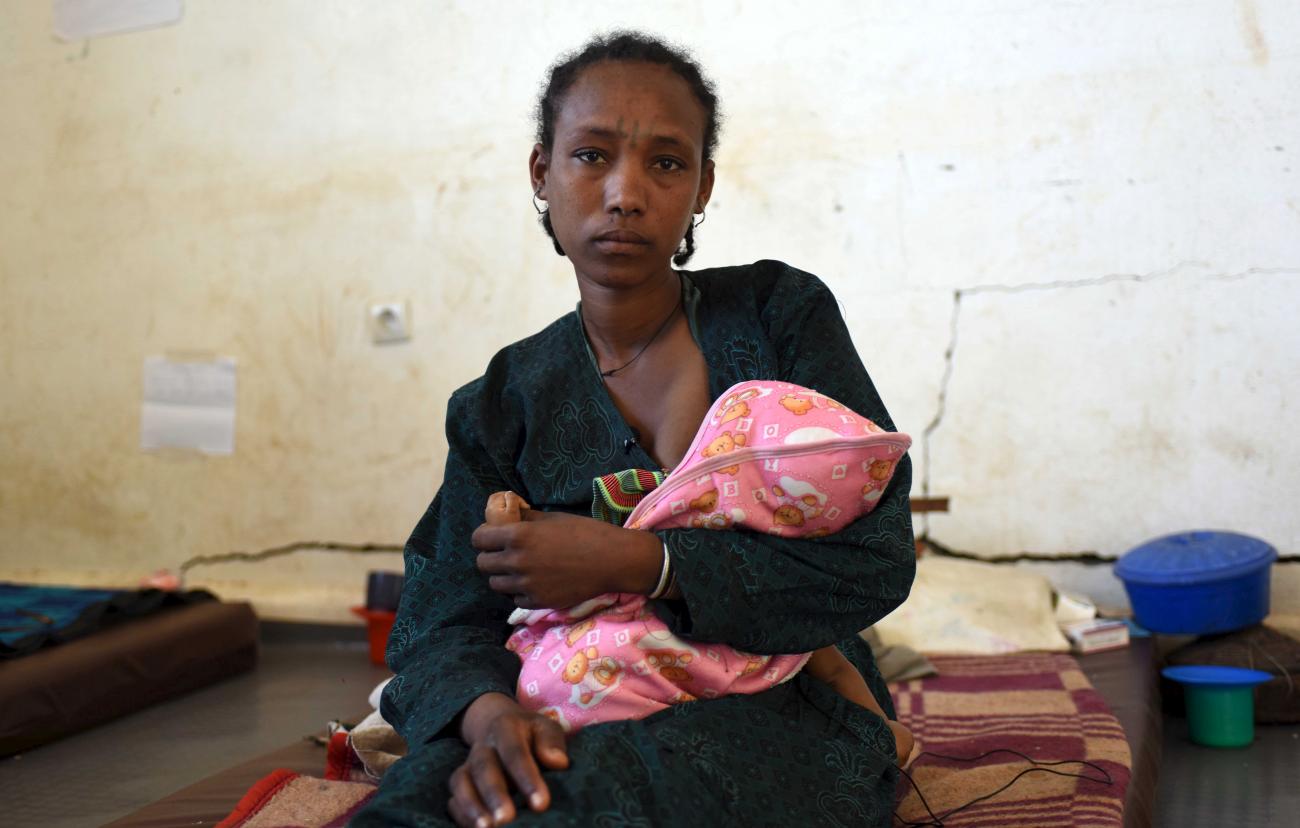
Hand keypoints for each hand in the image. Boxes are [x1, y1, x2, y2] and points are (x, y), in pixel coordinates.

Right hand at [449, 693, 568, 826]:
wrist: (498, 723)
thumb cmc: (531, 734)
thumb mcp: (546, 727)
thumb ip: (551, 741)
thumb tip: (558, 762)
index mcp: (506, 728)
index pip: (515, 752)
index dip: (527, 778)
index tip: (541, 804)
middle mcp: (483, 746)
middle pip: (484, 768)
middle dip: (494, 795)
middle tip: (507, 819)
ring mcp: (468, 764)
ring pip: (462, 782)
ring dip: (472, 807)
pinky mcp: (460, 781)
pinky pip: (453, 797)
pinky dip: (461, 813)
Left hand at [472, 510, 661, 607]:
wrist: (612, 560)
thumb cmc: (585, 533)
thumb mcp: (552, 518)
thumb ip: (526, 519)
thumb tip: (509, 515)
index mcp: (518, 536)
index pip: (479, 539)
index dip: (483, 536)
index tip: (491, 536)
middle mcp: (517, 562)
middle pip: (482, 564)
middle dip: (490, 556)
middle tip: (503, 553)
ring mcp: (526, 585)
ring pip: (496, 584)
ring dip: (503, 576)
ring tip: (518, 569)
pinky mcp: (538, 602)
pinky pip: (515, 599)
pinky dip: (520, 591)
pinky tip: (534, 582)